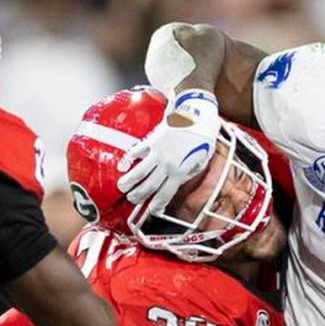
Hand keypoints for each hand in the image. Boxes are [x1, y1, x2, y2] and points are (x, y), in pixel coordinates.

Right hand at [117, 89, 221, 212]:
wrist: (196, 114)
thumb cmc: (202, 137)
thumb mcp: (202, 160)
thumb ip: (189, 172)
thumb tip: (179, 180)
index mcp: (179, 172)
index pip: (164, 195)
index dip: (156, 205)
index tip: (150, 211)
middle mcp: (166, 165)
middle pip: (148, 187)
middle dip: (138, 196)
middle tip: (132, 200)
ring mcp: (157, 153)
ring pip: (138, 172)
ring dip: (128, 182)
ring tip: (122, 188)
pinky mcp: (151, 141)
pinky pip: (136, 152)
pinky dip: (127, 160)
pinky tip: (122, 166)